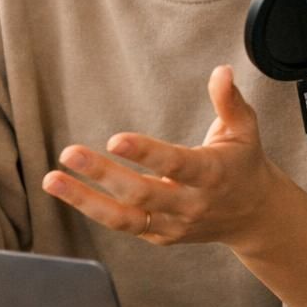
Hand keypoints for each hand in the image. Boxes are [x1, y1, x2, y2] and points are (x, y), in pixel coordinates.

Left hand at [41, 65, 273, 244]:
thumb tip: (222, 70)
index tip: (115, 139)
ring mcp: (174, 224)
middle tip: (69, 153)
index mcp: (212, 174)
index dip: (145, 153)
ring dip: (84, 200)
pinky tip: (67, 190)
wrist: (254, 216)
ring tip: (52, 179)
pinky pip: (123, 225)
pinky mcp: (160, 236)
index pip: (175, 164)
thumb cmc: (244, 163)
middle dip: (102, 174)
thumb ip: (230, 101)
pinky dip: (94, 209)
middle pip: (141, 194)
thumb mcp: (245, 129)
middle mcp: (191, 204)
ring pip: (124, 218)